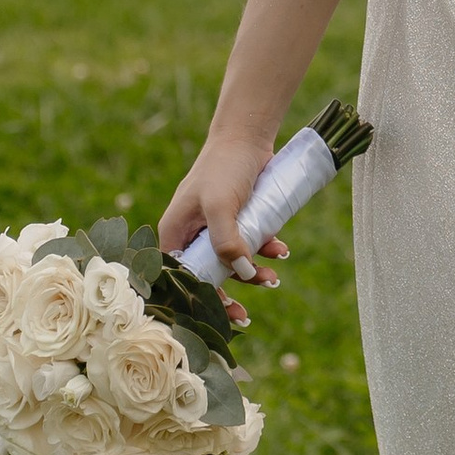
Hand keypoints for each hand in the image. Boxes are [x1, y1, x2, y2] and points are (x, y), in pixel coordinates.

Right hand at [159, 125, 290, 305]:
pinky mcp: (237, 221)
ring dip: (253, 272)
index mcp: (175, 234)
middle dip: (228, 294)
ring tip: (274, 275)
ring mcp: (214, 228)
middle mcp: (191, 235)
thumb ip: (228, 242)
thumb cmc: (224, 168)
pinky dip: (264, 251)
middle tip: (245, 316)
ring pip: (231, 262)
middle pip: (206, 276)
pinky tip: (280, 249)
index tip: (218, 317)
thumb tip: (241, 274)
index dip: (196, 300)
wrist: (247, 137)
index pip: (179, 277)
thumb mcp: (221, 206)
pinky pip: (248, 245)